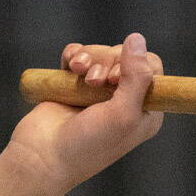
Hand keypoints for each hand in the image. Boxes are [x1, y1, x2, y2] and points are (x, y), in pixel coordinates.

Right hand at [0, 34, 165, 195]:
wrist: (43, 156)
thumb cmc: (88, 144)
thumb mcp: (123, 115)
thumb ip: (137, 77)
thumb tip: (138, 39)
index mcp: (144, 110)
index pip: (152, 68)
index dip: (136, 64)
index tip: (117, 79)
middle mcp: (123, 99)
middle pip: (125, 56)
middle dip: (108, 62)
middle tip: (96, 83)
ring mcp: (97, 91)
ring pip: (100, 53)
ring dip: (89, 59)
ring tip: (79, 74)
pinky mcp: (74, 84)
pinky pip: (79, 55)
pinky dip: (74, 55)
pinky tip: (69, 66)